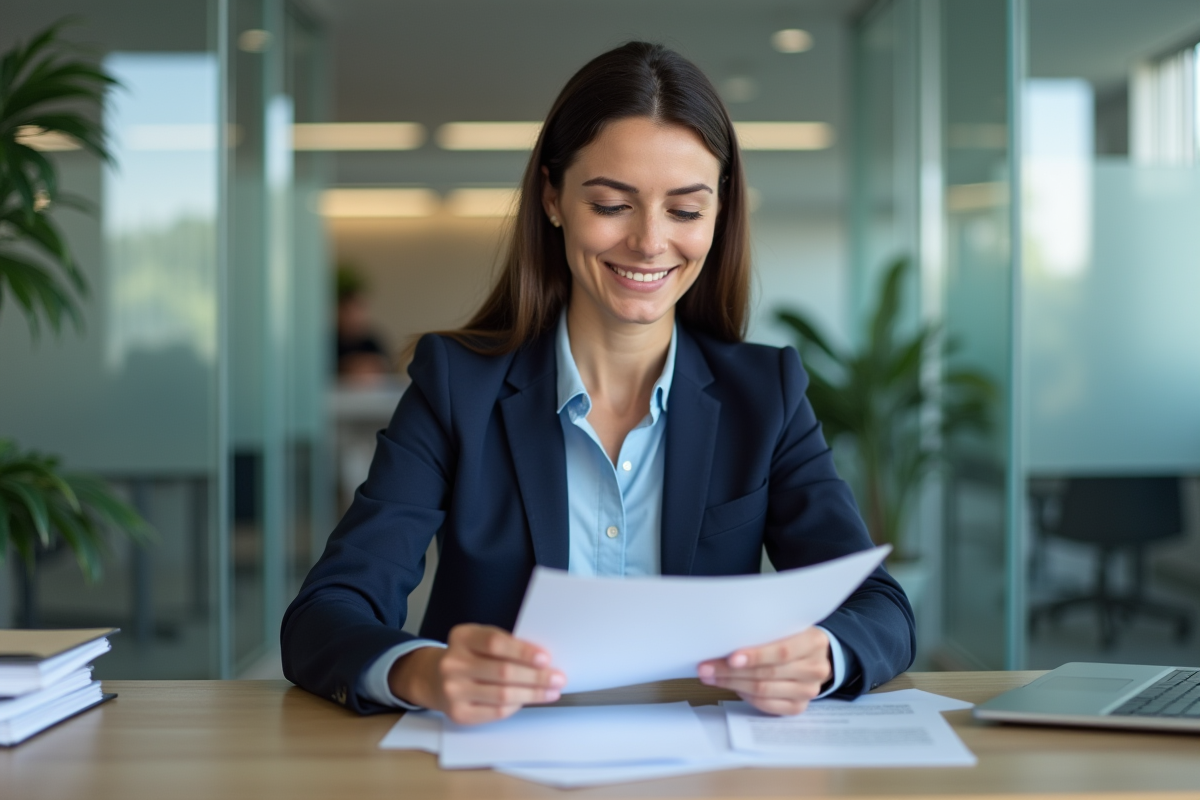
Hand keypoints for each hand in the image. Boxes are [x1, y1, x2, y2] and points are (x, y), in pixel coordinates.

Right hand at [387, 624, 565, 724]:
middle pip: (502, 672)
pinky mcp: (458, 713)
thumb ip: (504, 645)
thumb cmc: (469, 656)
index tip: (545, 658)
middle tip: (558, 678)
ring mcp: (453, 690)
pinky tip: (529, 699)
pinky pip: (495, 712)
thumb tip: (542, 659)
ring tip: (551, 691)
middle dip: (536, 676)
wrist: (434, 679)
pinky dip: (517, 705)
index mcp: (461, 637)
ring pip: (502, 695)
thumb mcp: (479, 639)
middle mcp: (452, 663)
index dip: (522, 651)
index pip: (495, 643)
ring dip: (532, 694)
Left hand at [697, 627, 831, 715]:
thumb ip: (765, 631)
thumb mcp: (786, 626)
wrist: (815, 655)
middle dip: (732, 671)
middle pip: (768, 673)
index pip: (782, 652)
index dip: (755, 656)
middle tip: (707, 668)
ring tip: (711, 676)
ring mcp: (808, 691)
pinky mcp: (799, 706)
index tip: (730, 658)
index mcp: (814, 643)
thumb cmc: (792, 636)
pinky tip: (731, 686)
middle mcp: (815, 669)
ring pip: (764, 690)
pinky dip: (745, 696)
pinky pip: (766, 705)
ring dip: (732, 684)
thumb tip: (724, 638)